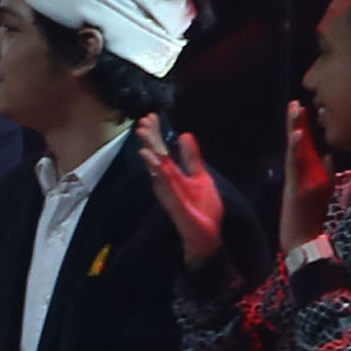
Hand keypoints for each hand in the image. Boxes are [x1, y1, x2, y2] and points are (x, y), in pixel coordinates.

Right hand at [136, 114, 225, 267]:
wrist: (208, 234)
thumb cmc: (203, 207)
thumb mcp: (201, 176)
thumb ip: (192, 157)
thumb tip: (185, 135)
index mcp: (174, 173)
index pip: (163, 149)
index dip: (157, 133)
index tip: (151, 116)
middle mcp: (167, 180)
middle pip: (157, 155)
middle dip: (151, 138)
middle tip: (143, 120)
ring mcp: (169, 191)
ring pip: (157, 167)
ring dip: (150, 152)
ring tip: (143, 135)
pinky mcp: (174, 202)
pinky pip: (164, 184)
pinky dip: (158, 171)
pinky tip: (153, 160)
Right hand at [278, 101, 332, 255]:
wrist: (301, 238)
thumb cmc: (309, 216)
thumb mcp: (322, 189)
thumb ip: (325, 171)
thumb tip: (331, 155)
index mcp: (305, 171)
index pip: (304, 144)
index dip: (303, 126)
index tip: (303, 108)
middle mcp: (299, 172)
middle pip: (297, 142)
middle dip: (296, 122)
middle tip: (295, 102)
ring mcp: (296, 178)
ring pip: (295, 149)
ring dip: (295, 129)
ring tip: (295, 110)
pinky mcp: (295, 186)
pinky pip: (296, 164)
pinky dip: (296, 148)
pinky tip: (298, 134)